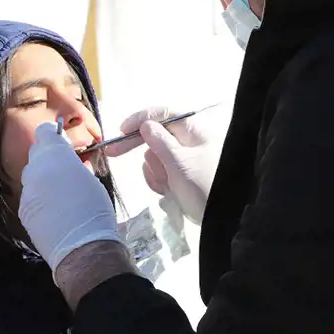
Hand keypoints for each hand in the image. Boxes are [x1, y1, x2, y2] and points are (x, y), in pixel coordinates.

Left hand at [18, 122, 124, 272]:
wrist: (82, 247)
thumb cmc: (94, 210)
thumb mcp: (93, 180)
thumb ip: (78, 166)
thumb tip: (74, 164)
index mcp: (56, 157)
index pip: (45, 132)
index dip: (54, 137)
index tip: (64, 145)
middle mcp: (36, 170)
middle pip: (37, 154)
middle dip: (49, 159)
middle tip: (67, 171)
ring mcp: (27, 191)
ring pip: (32, 177)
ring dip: (44, 180)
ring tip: (62, 195)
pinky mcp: (23, 210)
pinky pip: (30, 197)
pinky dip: (40, 199)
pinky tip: (54, 212)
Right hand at [109, 107, 219, 224]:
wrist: (221, 220)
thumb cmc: (204, 187)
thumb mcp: (179, 163)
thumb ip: (160, 141)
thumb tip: (146, 125)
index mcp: (193, 131)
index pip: (163, 114)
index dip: (140, 119)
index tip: (121, 131)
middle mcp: (188, 142)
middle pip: (155, 135)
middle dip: (138, 146)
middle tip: (112, 153)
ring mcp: (184, 161)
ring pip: (155, 158)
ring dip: (155, 171)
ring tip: (167, 184)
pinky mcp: (180, 178)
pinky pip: (160, 173)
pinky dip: (159, 181)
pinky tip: (167, 191)